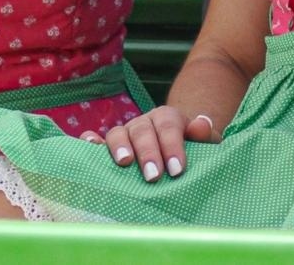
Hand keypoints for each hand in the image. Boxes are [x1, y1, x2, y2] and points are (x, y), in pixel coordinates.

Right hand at [80, 106, 219, 180]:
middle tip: (153, 176)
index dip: (172, 147)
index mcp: (167, 118)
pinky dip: (91, 141)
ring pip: (118, 132)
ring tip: (124, 163)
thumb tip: (202, 125)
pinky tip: (88, 146)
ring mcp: (126, 132)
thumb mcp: (204, 142)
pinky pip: (97, 140)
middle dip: (148, 153)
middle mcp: (144, 122)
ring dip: (120, 146)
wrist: (175, 145)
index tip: (177, 170)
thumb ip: (205, 135)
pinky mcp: (110, 145)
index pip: (169, 126)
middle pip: (143, 131)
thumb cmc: (191, 148)